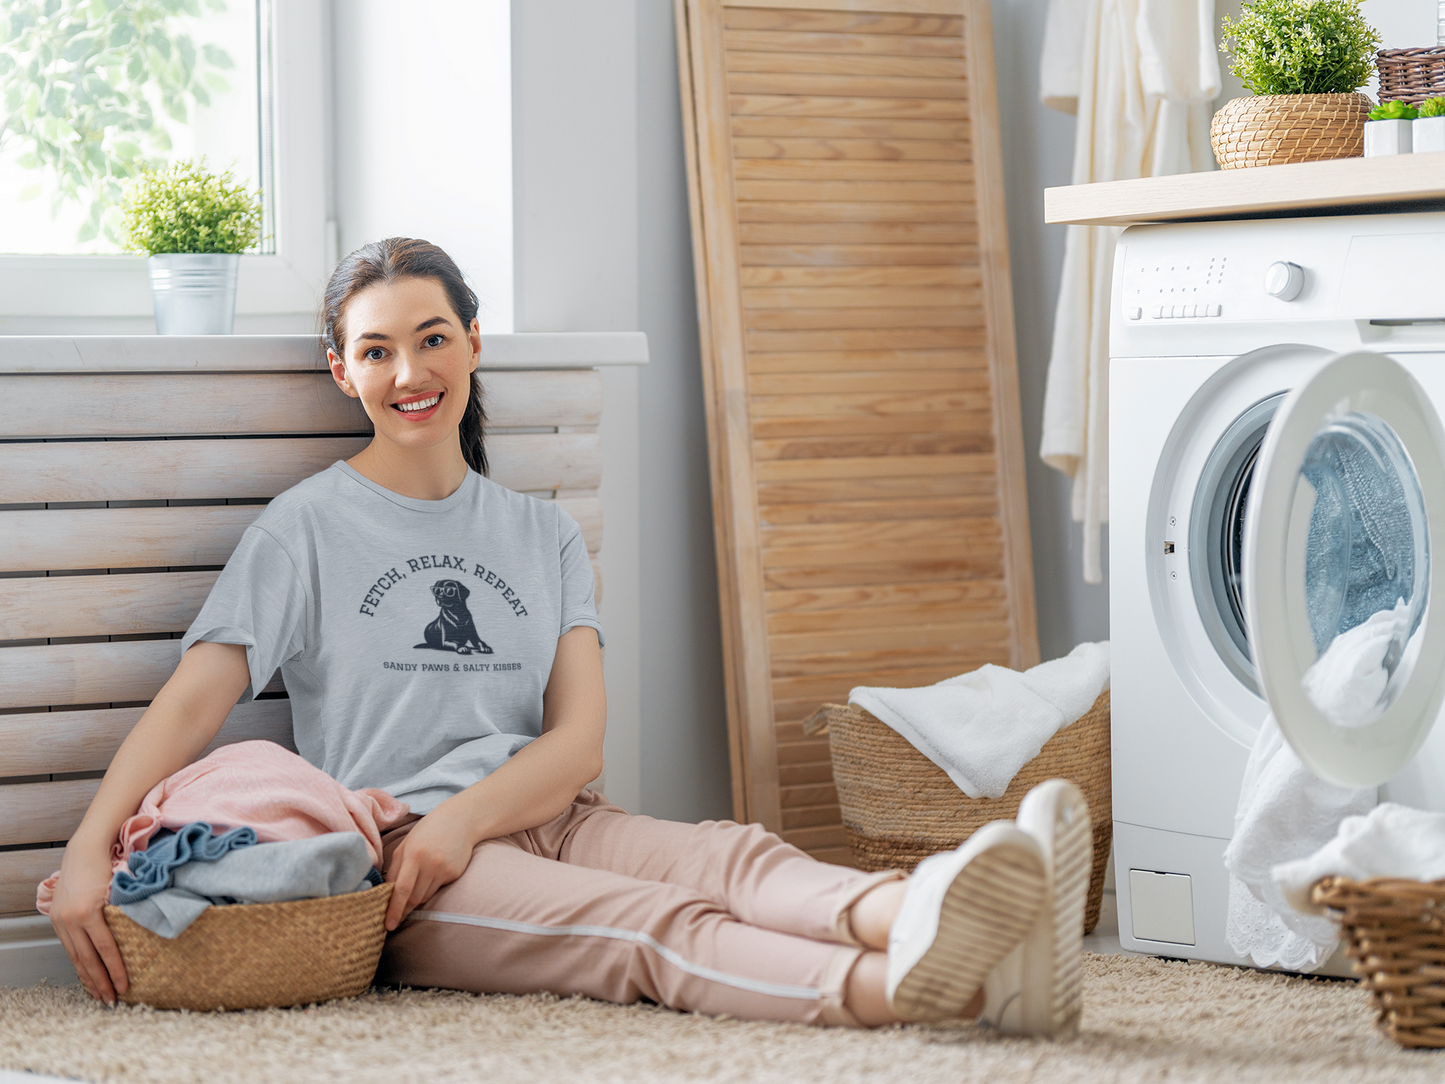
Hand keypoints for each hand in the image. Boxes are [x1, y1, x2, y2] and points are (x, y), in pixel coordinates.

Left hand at [49, 846, 127, 1003]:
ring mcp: (75, 918)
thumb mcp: (78, 895)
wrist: (89, 846)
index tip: (96, 990)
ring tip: (116, 993)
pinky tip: (120, 972)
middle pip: (81, 961)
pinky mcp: (89, 910)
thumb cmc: (88, 867)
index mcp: (60, 921)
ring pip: (92, 956)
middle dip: (95, 983)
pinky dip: (113, 960)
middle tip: (107, 1000)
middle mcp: (64, 923)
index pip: (73, 955)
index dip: (85, 975)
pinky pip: (105, 942)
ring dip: (105, 978)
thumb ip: (84, 914)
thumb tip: (98, 930)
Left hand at [383, 798, 477, 930]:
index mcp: (414, 854)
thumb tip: (386, 893)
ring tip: (411, 892)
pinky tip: (431, 875)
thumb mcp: (406, 845)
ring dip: (416, 899)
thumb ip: (395, 868)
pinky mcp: (455, 873)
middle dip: (403, 911)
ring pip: (425, 896)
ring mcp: (444, 869)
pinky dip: (430, 888)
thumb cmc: (428, 831)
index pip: (401, 889)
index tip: (388, 925)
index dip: (394, 909)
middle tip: (394, 921)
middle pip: (414, 898)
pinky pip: (437, 889)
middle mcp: (430, 863)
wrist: (460, 820)